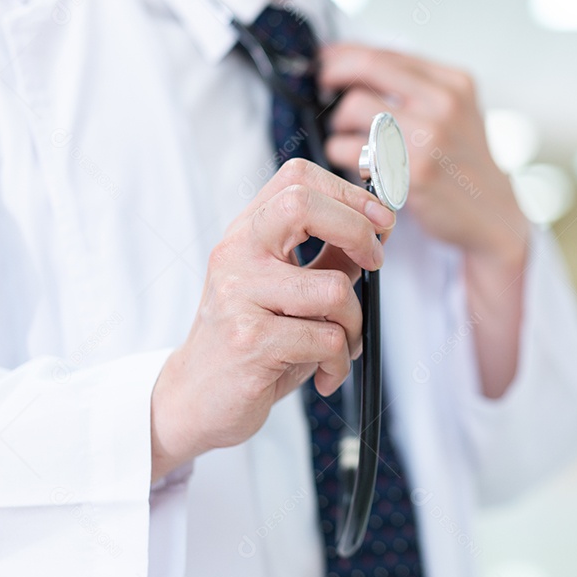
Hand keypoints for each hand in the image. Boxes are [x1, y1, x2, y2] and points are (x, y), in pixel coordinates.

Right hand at [150, 159, 395, 480]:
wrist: (196, 399)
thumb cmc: (253, 341)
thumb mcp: (292, 289)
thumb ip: (331, 255)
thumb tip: (379, 226)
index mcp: (248, 233)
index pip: (297, 177)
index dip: (350, 192)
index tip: (381, 221)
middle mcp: (237, 254)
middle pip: (303, 205)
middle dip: (358, 232)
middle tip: (375, 264)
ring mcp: (239, 294)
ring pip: (334, 289)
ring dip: (355, 324)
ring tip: (341, 344)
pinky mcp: (250, 340)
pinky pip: (328, 339)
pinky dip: (340, 362)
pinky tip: (324, 373)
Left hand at [318, 44, 528, 267]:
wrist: (494, 215)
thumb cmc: (465, 166)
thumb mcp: (457, 113)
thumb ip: (416, 88)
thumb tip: (355, 64)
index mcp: (454, 83)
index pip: (385, 53)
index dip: (345, 54)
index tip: (327, 61)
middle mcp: (445, 104)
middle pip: (365, 69)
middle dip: (332, 76)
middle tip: (323, 89)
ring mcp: (430, 137)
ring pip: (352, 107)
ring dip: (337, 123)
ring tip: (347, 137)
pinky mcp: (412, 172)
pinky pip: (349, 149)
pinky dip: (341, 153)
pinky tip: (355, 163)